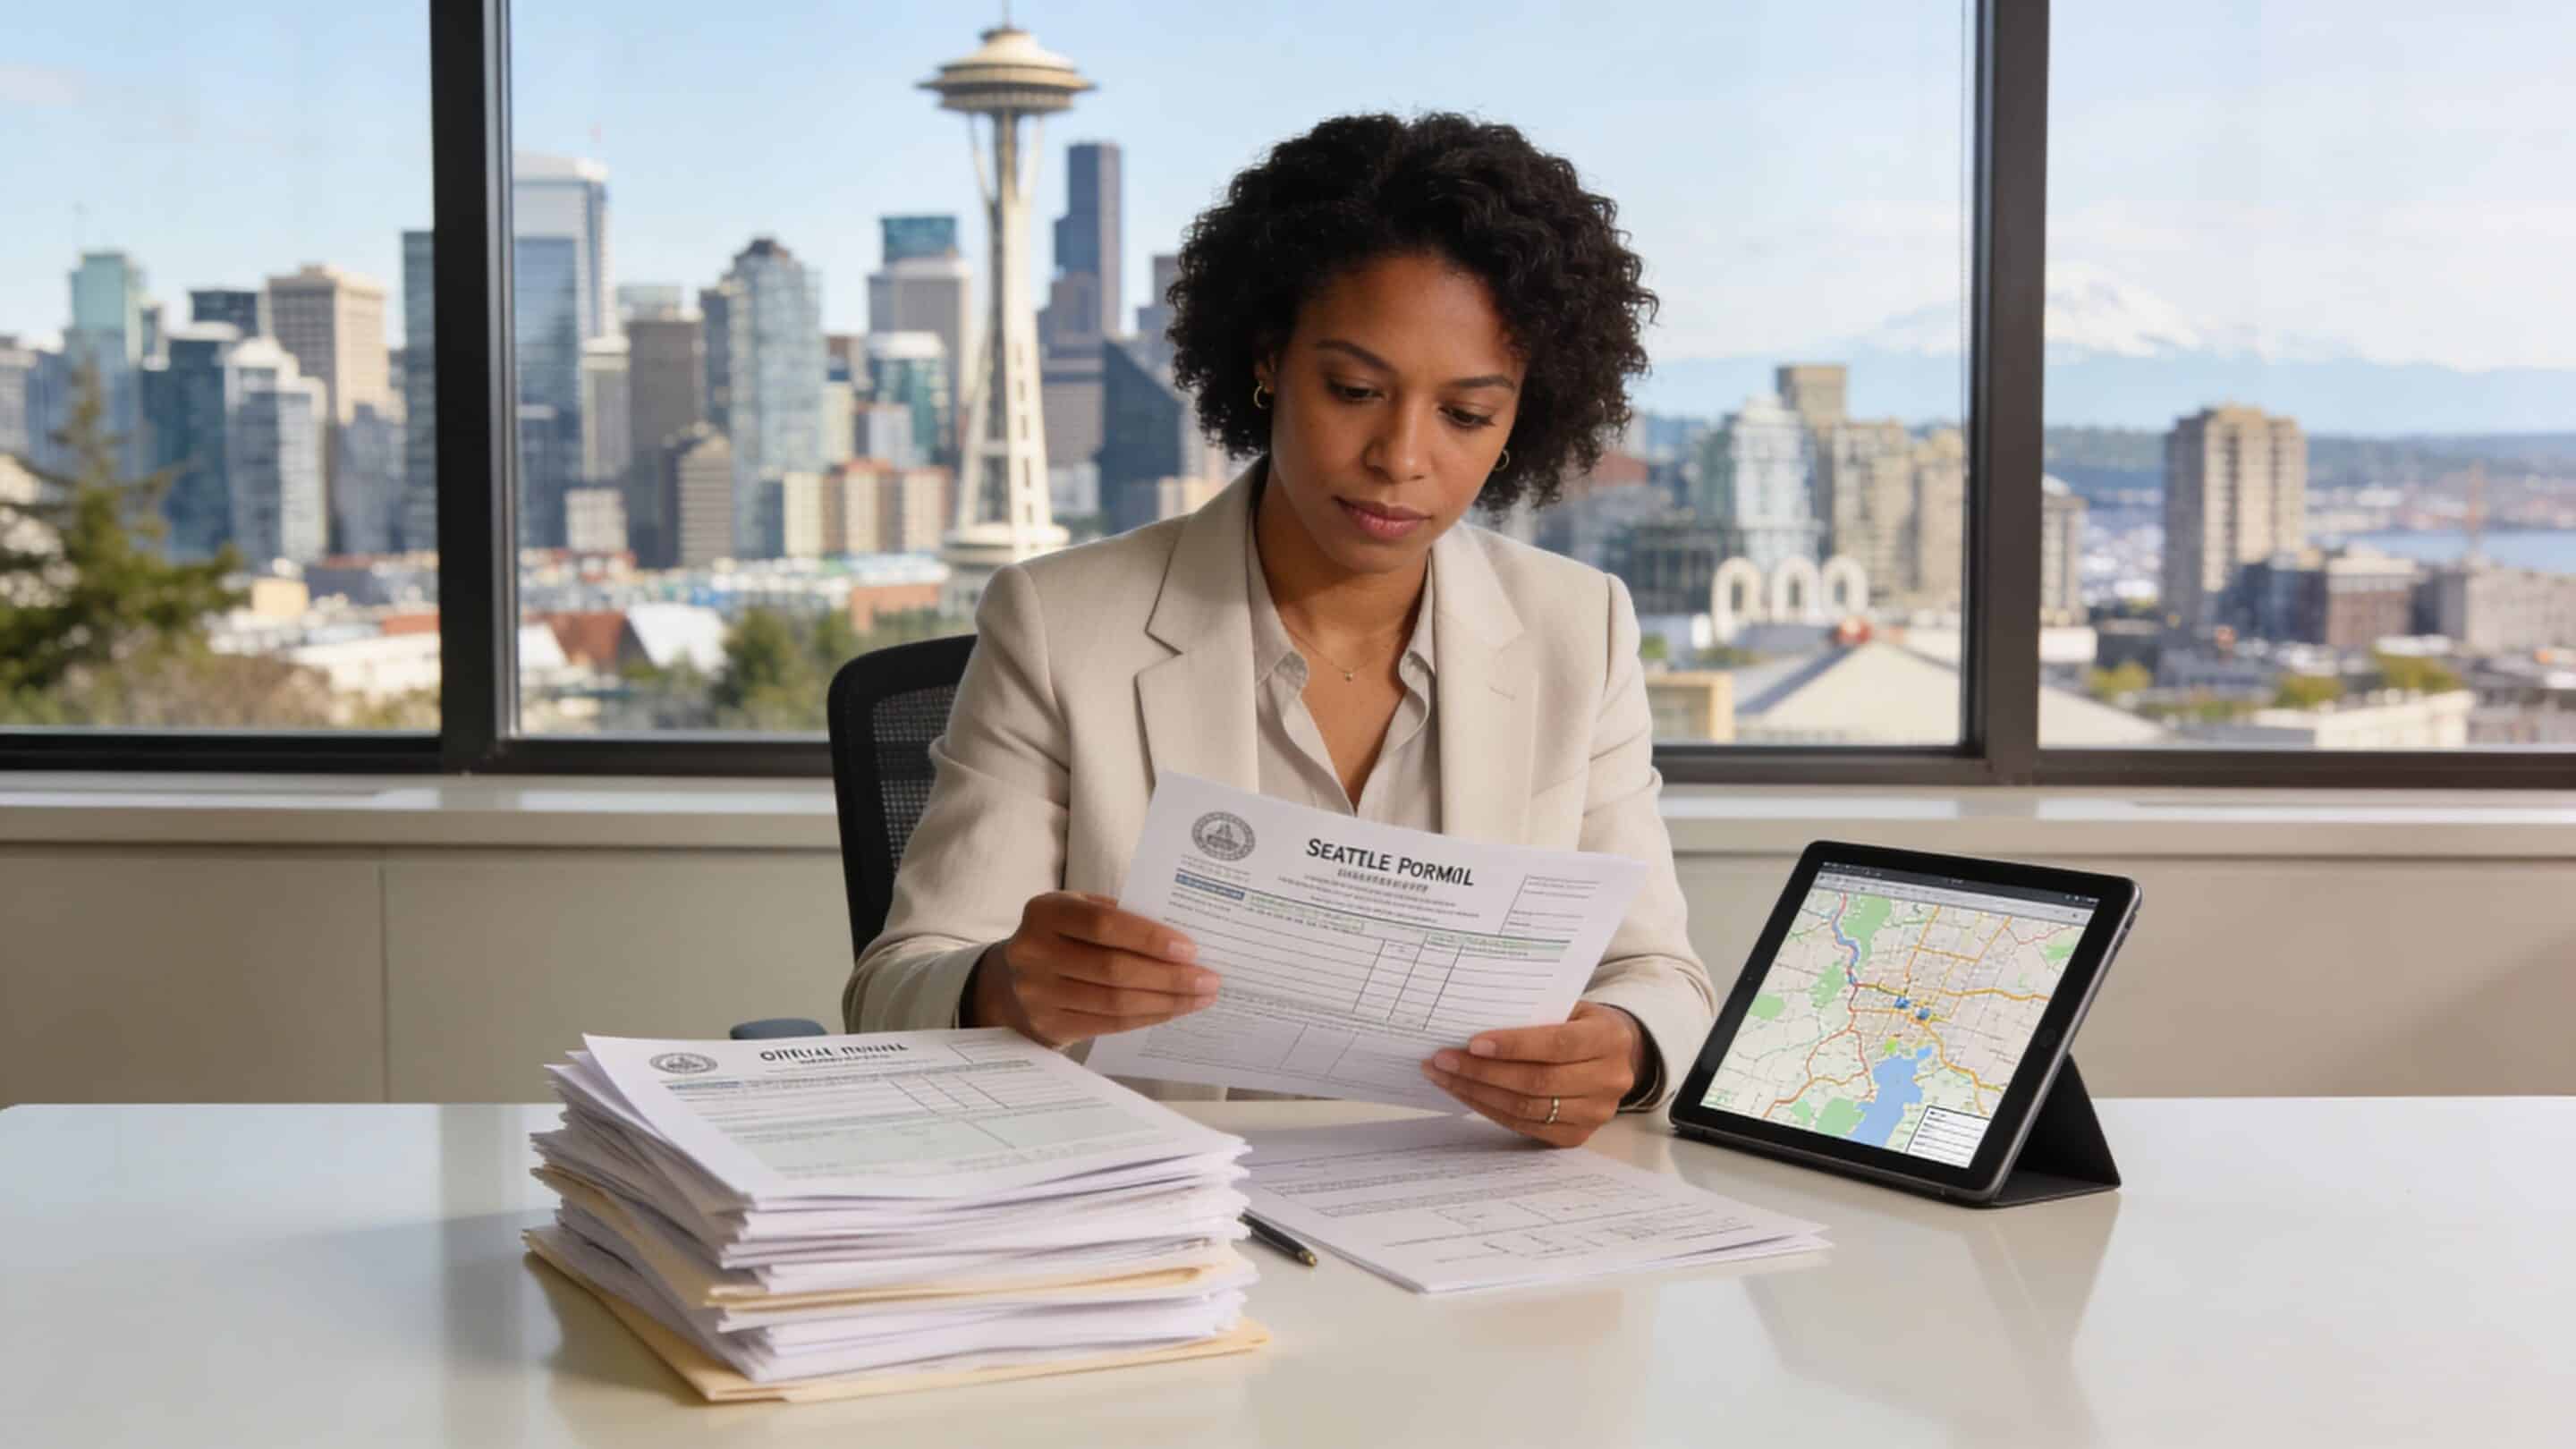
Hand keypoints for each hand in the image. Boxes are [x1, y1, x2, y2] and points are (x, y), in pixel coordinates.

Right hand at [971, 891, 1219, 1047]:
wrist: (1009, 981)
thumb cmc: (1063, 937)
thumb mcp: (1078, 911)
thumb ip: (1119, 916)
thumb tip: (1181, 938)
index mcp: (1045, 912)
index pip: (1103, 925)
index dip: (1148, 938)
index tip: (1190, 949)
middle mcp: (1033, 953)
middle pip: (1113, 969)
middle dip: (1169, 977)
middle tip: (1208, 979)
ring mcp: (1037, 994)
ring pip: (1115, 1003)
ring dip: (1165, 1002)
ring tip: (1200, 997)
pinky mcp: (1048, 1025)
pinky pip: (1109, 1025)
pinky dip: (1146, 1017)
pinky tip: (1172, 1010)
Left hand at [1420, 1002, 1646, 1146]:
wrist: (1617, 1056)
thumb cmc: (1580, 1023)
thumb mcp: (1569, 1007)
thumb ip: (1535, 1014)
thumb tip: (1474, 1023)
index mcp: (1609, 1039)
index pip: (1558, 1044)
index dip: (1514, 1045)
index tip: (1472, 1043)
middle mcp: (1609, 1080)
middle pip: (1538, 1081)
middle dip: (1483, 1071)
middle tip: (1442, 1060)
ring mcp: (1596, 1113)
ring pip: (1527, 1108)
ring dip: (1478, 1093)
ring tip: (1444, 1077)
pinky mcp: (1577, 1136)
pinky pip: (1525, 1127)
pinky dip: (1491, 1110)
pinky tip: (1466, 1094)